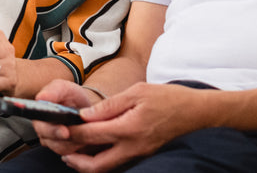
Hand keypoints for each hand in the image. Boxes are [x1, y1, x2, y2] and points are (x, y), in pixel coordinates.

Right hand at [30, 80, 102, 156]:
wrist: (85, 106)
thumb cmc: (72, 96)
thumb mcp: (64, 88)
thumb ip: (53, 91)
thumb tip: (41, 97)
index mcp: (39, 116)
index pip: (40, 126)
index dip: (51, 131)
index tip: (65, 131)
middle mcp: (43, 131)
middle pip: (51, 141)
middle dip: (68, 139)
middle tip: (82, 135)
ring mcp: (52, 142)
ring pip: (62, 149)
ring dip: (76, 142)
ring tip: (88, 133)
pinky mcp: (64, 149)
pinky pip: (71, 153)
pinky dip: (81, 147)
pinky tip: (88, 138)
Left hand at [59, 82, 202, 172]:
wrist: (196, 113)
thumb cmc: (168, 98)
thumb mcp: (138, 92)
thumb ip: (110, 105)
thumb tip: (85, 114)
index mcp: (128, 128)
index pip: (92, 135)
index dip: (73, 132)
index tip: (60, 127)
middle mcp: (132, 147)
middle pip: (96, 165)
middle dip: (75, 160)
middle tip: (61, 149)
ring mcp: (138, 154)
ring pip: (106, 168)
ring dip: (87, 163)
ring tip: (73, 153)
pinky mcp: (142, 154)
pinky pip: (117, 162)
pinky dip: (101, 160)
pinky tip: (95, 149)